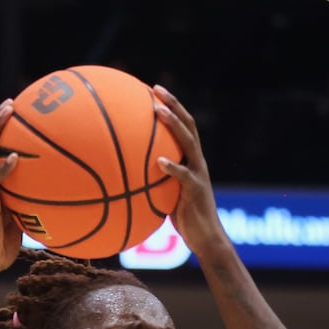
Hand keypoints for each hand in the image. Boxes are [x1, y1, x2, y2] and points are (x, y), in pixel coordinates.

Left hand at [151, 85, 228, 258]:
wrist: (206, 239)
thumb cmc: (183, 219)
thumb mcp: (165, 194)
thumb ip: (153, 179)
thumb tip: (123, 175)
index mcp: (191, 160)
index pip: (183, 126)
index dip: (171, 106)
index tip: (153, 90)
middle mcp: (197, 161)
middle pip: (188, 125)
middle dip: (173, 104)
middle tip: (155, 89)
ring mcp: (199, 174)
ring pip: (188, 142)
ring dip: (173, 125)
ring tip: (158, 112)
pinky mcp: (197, 191)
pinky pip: (184, 176)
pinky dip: (172, 168)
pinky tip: (158, 161)